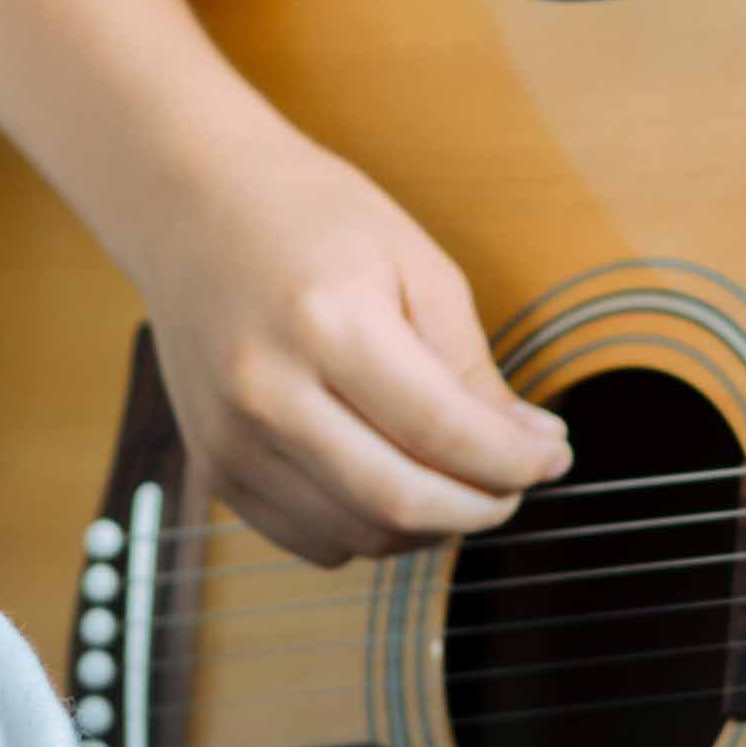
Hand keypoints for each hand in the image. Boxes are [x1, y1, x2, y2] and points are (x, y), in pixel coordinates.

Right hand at [120, 109, 572, 565]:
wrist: (191, 206)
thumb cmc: (311, 219)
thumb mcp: (416, 265)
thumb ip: (470, 367)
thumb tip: (532, 445)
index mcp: (328, 324)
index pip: (443, 432)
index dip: (515, 461)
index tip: (554, 455)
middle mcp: (268, 391)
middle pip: (400, 500)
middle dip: (483, 507)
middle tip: (517, 484)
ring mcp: (232, 438)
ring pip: (360, 534)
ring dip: (431, 526)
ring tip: (462, 480)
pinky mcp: (214, 467)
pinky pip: (312, 540)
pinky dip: (370, 530)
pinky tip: (396, 481)